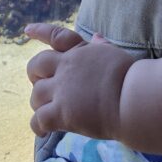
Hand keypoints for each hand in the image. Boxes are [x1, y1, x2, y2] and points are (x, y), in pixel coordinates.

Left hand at [25, 23, 133, 140]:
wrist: (134, 98)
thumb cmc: (130, 76)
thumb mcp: (114, 54)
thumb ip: (101, 47)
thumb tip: (96, 37)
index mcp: (79, 51)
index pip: (56, 36)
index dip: (40, 31)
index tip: (27, 30)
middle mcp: (66, 67)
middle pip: (35, 66)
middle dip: (34, 75)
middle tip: (42, 86)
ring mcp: (62, 90)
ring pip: (35, 95)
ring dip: (38, 104)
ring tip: (46, 111)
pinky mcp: (62, 113)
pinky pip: (39, 120)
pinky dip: (38, 126)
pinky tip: (43, 131)